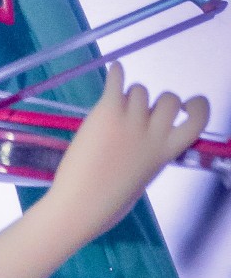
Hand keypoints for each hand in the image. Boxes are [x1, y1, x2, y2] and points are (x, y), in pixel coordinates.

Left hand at [47, 63, 208, 236]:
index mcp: (166, 152)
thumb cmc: (107, 202)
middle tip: (138, 112)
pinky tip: (114, 71)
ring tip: (112, 113)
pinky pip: (117, 81)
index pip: (198, 120)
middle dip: (155, 102)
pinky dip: (116, 73)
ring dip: (128, 97)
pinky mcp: (107, 112)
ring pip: (139, 90)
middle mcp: (153, 133)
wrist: (79, 206)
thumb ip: (150, 155)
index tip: (187, 105)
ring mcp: (130, 121)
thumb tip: (145, 140)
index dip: (197, 106)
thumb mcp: (143, 178)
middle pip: (168, 98)